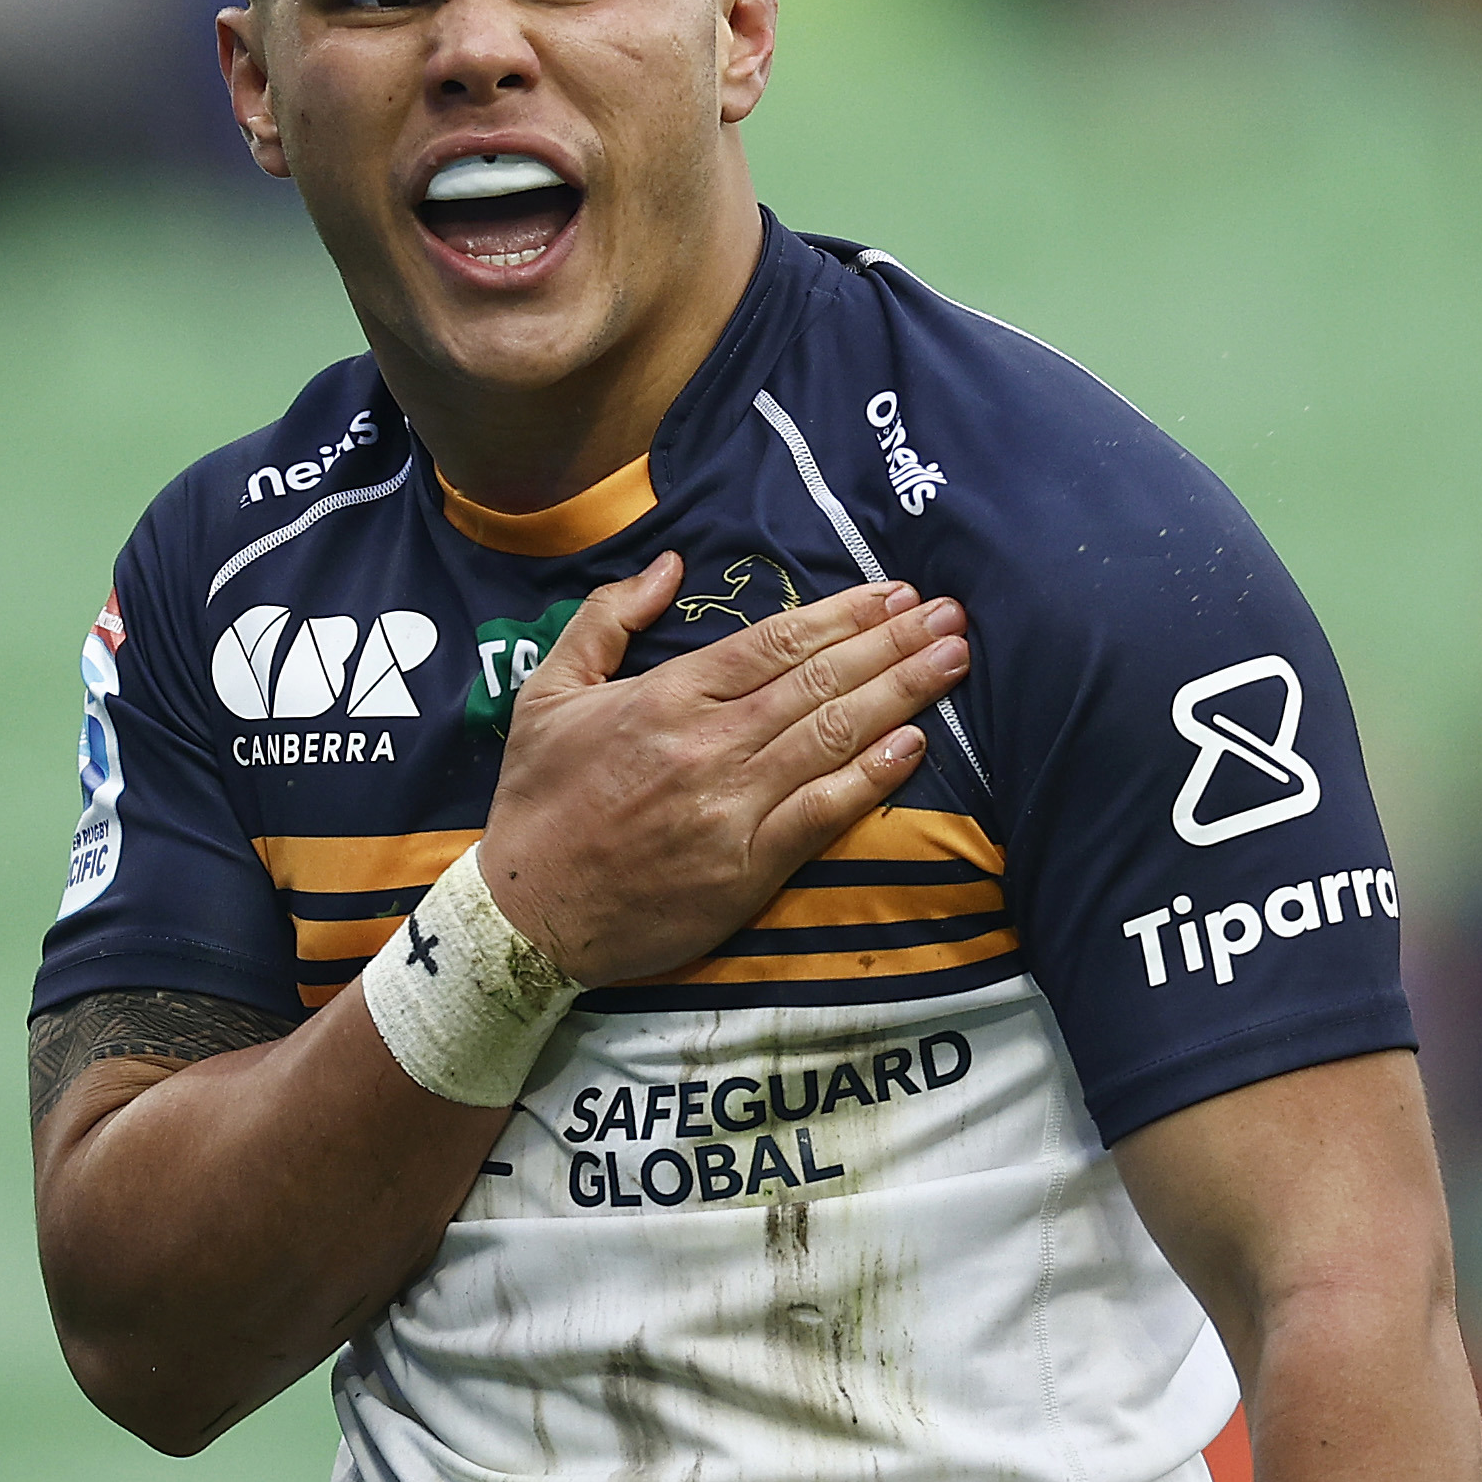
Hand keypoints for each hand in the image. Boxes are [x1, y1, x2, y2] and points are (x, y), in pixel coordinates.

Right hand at [474, 553, 970, 988]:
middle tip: (952, 615)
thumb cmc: (538, 800)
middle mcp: (708, 744)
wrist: (526, 916)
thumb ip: (606, 619)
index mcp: (666, 696)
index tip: (895, 594)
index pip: (775, 642)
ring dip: (903, 693)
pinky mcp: (747, 867)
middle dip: (894, 642)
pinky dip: (873, 775)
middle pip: (820, 680)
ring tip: (955, 661)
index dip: (843, 614)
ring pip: (834, 735)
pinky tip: (916, 743)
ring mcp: (732, 806)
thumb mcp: (548, 692)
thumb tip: (670, 565)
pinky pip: (824, 812)